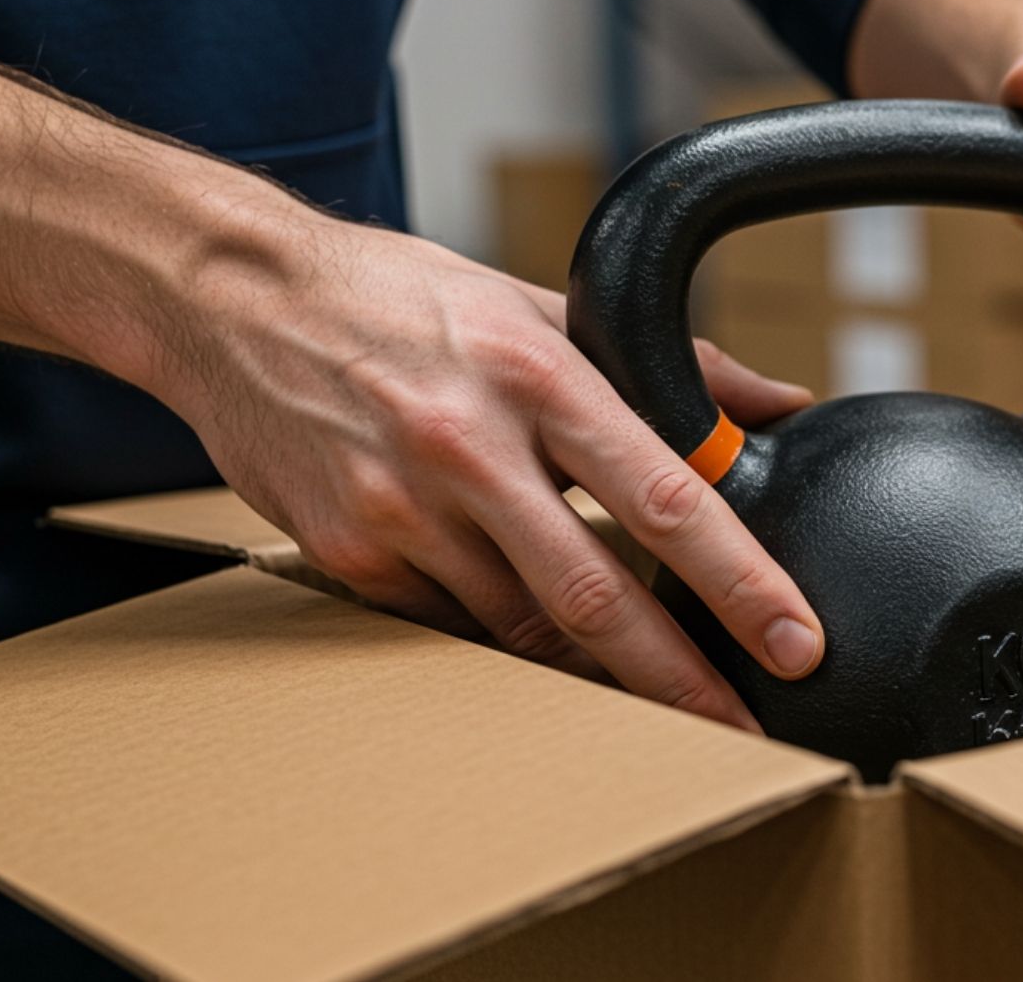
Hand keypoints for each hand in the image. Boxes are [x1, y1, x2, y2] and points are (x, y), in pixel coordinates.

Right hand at [149, 218, 821, 731]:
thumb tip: (776, 405)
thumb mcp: (539, 305)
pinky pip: (449, 621)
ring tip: (643, 685)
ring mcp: (401, 509)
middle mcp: (469, 447)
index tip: (792, 638)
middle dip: (678, 676)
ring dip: (588, 665)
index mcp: (536, 375)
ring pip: (520, 625)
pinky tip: (522, 623)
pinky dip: (498, 630)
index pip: (662, 495)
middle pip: (594, 594)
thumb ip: (670, 362)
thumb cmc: (397, 297)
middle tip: (739, 725)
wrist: (231, 298)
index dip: (739, 581)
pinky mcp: (349, 553)